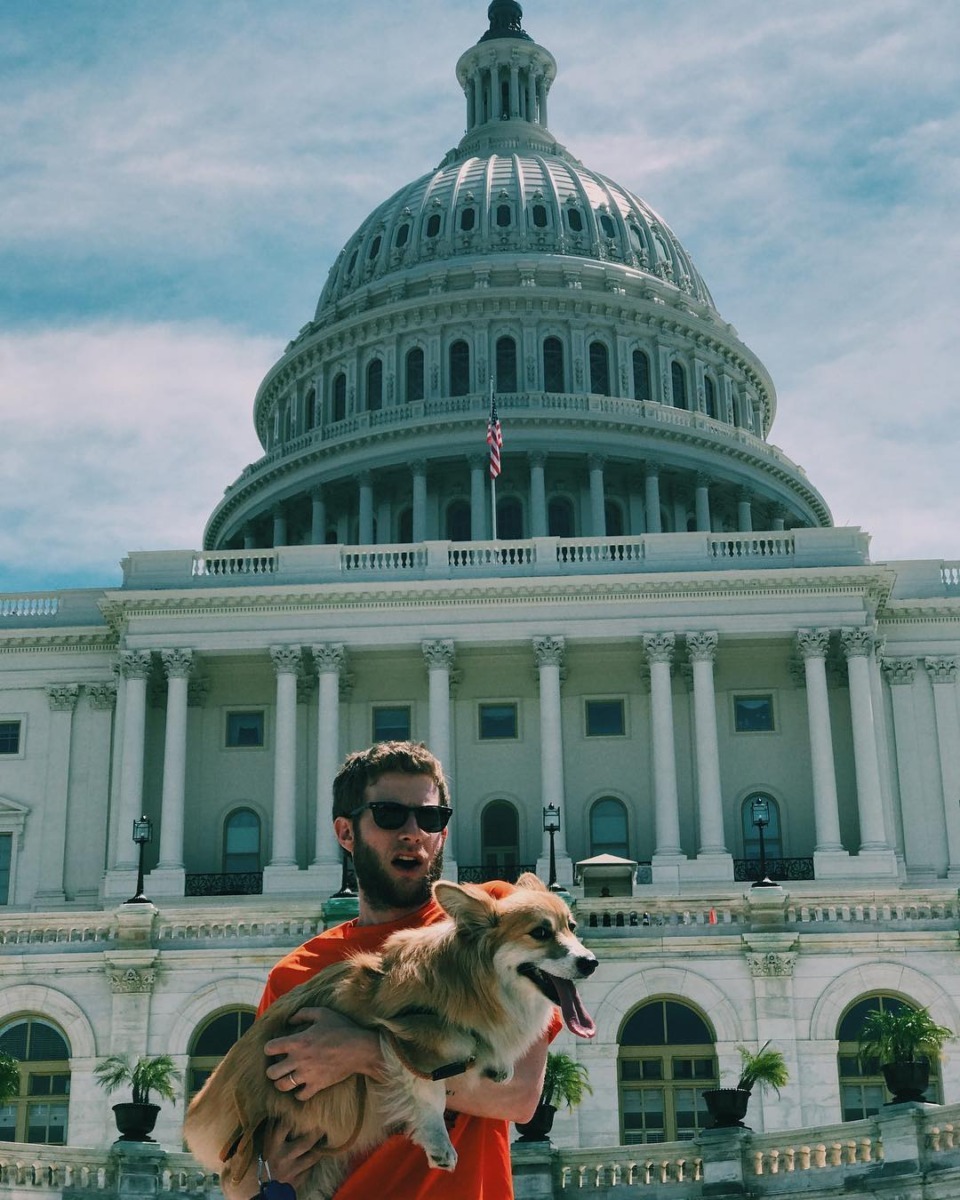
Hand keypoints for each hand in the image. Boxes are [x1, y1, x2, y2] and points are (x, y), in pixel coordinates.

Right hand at [218, 1119, 326, 1199]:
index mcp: (272, 1145)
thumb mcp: (254, 1145)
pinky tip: (316, 1155)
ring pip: (312, 1157)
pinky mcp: (295, 1182)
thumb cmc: (251, 1165)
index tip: (304, 1108)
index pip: (287, 1125)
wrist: (248, 1193)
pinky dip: (313, 1162)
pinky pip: (309, 1170)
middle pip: (306, 1141)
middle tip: (324, 1121)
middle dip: (317, 1131)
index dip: (296, 1115)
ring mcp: (291, 1170)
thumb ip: (264, 1131)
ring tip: (327, 1138)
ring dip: (320, 1147)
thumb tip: (274, 1112)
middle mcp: (284, 1156)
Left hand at [264, 1006, 385, 1100]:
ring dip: (281, 1083)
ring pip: (282, 1086)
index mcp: (297, 1041)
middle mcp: (298, 1060)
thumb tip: (290, 1019)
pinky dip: (298, 1093)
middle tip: (277, 1067)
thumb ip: (303, 1014)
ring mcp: (307, 1075)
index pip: (270, 1048)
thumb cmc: (341, 1028)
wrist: (359, 1049)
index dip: (269, 1048)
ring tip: (285, 1079)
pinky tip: (301, 1087)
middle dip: (271, 1070)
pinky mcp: (316, 1085)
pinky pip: (300, 1096)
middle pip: (271, 1072)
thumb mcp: (323, 1013)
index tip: (274, 1048)